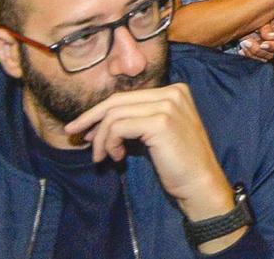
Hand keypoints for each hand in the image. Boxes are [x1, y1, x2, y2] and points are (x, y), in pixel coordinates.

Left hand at [62, 84, 236, 224]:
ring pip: (114, 114)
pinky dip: (110, 143)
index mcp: (175, 91)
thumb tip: (99, 121)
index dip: (100, 112)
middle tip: (73, 135)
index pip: (127, 96)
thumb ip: (138, 119)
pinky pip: (118, 127)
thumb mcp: (158, 132)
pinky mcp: (161, 122)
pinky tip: (117, 157)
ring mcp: (168, 105)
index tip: (85, 130)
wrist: (200, 183)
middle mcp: (173, 92)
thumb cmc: (179, 162)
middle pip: (117, 100)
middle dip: (90, 118)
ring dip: (101, 138)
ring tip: (103, 157)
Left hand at [236, 17, 273, 62]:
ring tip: (243, 42)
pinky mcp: (257, 54)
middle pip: (271, 54)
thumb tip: (272, 37)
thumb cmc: (255, 16)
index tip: (263, 45)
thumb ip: (267, 28)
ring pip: (261, 59)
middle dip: (257, 50)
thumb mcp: (262, 19)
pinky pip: (253, 59)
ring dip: (250, 52)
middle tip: (247, 42)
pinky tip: (242, 48)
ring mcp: (266, 50)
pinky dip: (246, 54)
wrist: (243, 20)